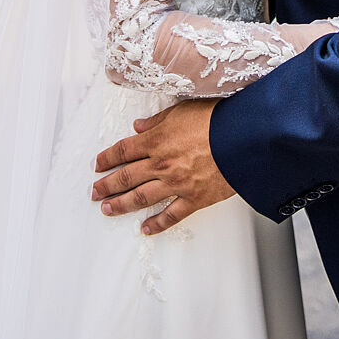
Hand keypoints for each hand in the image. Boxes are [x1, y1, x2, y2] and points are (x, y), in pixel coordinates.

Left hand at [91, 99, 233, 235]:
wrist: (245, 138)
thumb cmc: (218, 119)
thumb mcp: (182, 110)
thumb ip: (157, 121)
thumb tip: (138, 127)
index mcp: (156, 139)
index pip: (122, 151)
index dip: (106, 159)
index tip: (96, 166)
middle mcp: (161, 163)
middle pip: (125, 177)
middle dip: (106, 185)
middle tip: (94, 192)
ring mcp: (176, 183)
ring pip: (140, 198)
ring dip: (121, 205)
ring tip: (108, 210)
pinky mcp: (194, 198)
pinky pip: (171, 215)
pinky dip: (157, 224)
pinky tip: (145, 228)